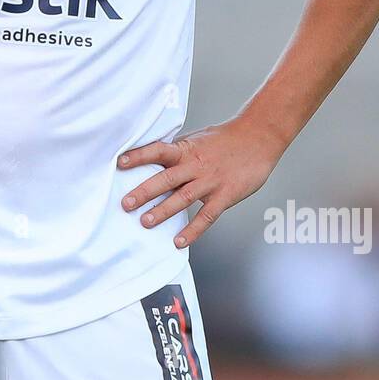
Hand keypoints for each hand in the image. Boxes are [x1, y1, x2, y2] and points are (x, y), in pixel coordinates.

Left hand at [117, 117, 283, 248]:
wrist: (259, 138)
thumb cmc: (226, 138)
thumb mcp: (197, 138)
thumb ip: (177, 151)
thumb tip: (153, 158)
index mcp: (186, 149)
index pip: (158, 151)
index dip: (139, 156)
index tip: (119, 163)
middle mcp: (196, 165)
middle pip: (166, 179)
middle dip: (144, 192)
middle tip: (125, 204)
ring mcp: (210, 181)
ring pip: (183, 198)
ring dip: (163, 211)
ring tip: (145, 222)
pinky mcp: (225, 195)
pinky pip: (207, 216)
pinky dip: (193, 230)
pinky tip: (179, 241)